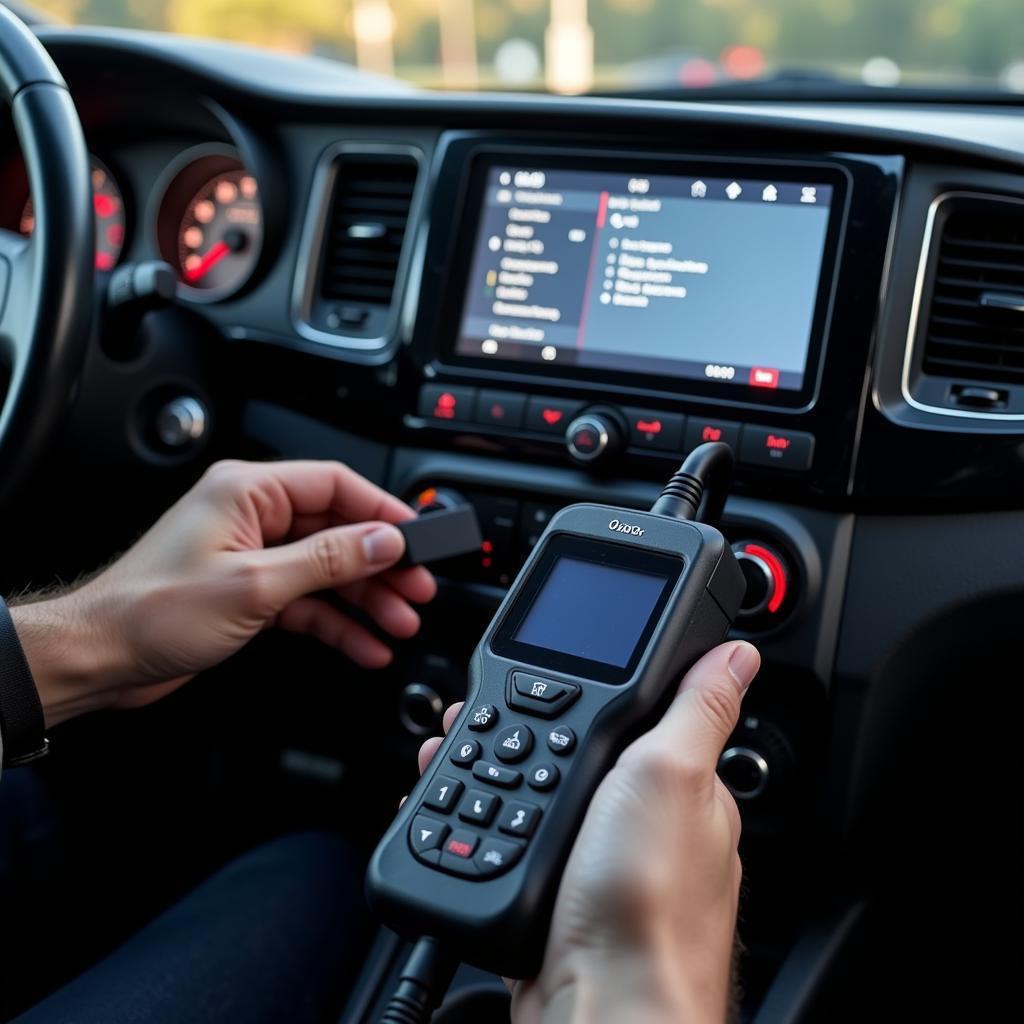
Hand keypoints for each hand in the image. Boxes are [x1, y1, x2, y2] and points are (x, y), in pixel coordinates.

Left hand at [12, 460, 435, 726]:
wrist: (100, 658)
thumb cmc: (150, 610)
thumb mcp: (255, 584)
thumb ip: (327, 560)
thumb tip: (382, 540)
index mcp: (248, 491)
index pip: (336, 485)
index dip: (383, 511)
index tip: (418, 538)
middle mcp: (253, 517)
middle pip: (339, 531)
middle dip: (382, 565)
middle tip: (417, 589)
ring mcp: (254, 556)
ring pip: (329, 571)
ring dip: (366, 599)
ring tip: (399, 623)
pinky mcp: (251, 593)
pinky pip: (310, 602)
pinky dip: (338, 623)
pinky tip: (363, 644)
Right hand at [416, 640, 758, 1023]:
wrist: (600, 1012)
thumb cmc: (649, 905)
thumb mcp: (673, 775)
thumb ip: (697, 708)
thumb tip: (736, 654)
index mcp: (680, 791)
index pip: (634, 719)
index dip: (586, 695)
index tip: (540, 677)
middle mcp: (642, 829)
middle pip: (573, 758)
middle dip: (522, 736)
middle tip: (477, 724)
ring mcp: (596, 868)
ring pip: (534, 802)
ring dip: (489, 780)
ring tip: (451, 760)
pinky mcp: (555, 904)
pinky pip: (511, 848)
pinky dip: (482, 829)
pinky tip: (464, 820)